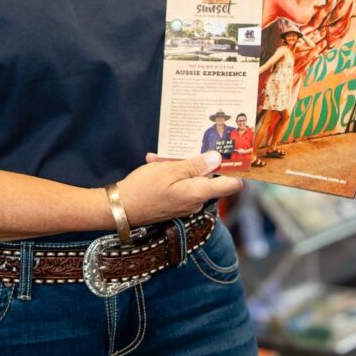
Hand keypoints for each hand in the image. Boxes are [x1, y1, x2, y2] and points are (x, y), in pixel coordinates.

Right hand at [116, 152, 241, 226]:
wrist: (120, 209)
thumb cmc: (144, 188)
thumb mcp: (169, 170)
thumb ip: (195, 165)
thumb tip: (217, 158)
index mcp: (199, 193)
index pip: (232, 185)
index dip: (235, 169)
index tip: (231, 152)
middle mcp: (196, 202)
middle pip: (209, 178)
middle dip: (199, 161)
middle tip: (184, 146)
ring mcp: (185, 205)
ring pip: (192, 179)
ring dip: (181, 166)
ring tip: (161, 157)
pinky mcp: (175, 205)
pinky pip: (181, 186)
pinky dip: (172, 175)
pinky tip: (156, 164)